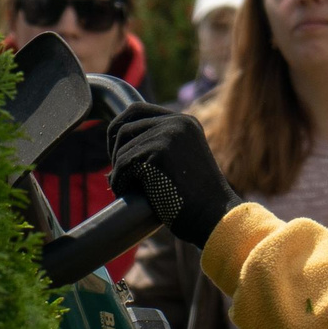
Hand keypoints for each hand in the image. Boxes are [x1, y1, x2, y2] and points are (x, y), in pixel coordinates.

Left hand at [108, 103, 240, 248]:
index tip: (115, 154)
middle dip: (113, 149)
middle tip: (117, 174)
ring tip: (126, 189)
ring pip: (122, 147)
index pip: (137, 110)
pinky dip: (119, 181)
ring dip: (118, 171)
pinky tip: (125, 194)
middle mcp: (177, 122)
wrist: (214, 217)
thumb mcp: (180, 163)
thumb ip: (158, 148)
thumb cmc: (194, 201)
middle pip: (124, 125)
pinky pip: (123, 164)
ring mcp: (169, 135)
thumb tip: (115, 147)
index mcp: (184, 122)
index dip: (119, 128)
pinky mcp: (159, 153)